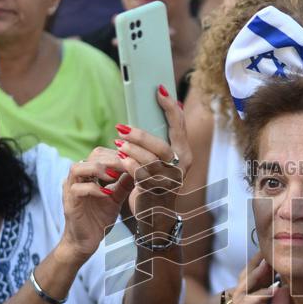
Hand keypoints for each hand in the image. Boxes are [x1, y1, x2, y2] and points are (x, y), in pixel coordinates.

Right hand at [60, 147, 133, 262]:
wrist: (86, 242)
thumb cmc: (99, 219)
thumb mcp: (116, 199)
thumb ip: (124, 184)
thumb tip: (138, 169)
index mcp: (88, 175)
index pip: (100, 154)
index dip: (117, 155)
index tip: (133, 162)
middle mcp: (78, 178)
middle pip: (92, 156)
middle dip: (112, 160)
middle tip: (128, 167)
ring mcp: (70, 189)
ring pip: (79, 168)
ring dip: (99, 169)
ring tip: (115, 177)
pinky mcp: (69, 203)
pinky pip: (78, 189)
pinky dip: (94, 189)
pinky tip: (107, 194)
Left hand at [116, 86, 191, 231]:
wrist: (155, 214)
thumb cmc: (154, 181)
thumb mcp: (160, 159)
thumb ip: (158, 140)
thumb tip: (154, 109)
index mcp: (184, 153)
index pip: (180, 125)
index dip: (170, 107)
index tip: (159, 89)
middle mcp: (181, 166)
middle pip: (163, 146)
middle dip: (141, 136)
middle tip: (121, 128)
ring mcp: (170, 181)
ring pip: (153, 162)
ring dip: (133, 150)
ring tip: (117, 144)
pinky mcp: (157, 192)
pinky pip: (143, 177)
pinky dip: (131, 166)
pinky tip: (119, 160)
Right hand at [222, 256, 290, 303]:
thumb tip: (287, 288)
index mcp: (250, 303)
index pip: (255, 280)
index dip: (263, 266)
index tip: (274, 254)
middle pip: (246, 278)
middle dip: (257, 265)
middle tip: (268, 252)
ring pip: (243, 287)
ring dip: (255, 275)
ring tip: (267, 265)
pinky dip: (257, 296)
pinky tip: (270, 290)